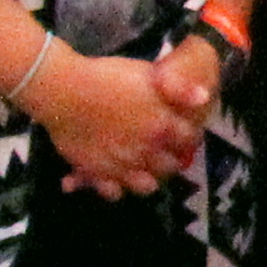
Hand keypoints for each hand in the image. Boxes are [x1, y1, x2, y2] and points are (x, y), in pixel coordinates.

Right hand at [33, 46, 206, 197]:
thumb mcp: (147, 75)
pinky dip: (113, 188)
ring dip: (147, 179)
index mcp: (163, 128)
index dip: (187, 137)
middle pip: (170, 167)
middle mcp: (147, 152)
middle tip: (163, 152)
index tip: (183, 134)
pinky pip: (111, 192)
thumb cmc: (106, 77)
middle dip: (169, 160)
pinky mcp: (96, 172)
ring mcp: (121, 166)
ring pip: (146, 186)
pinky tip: (112, 180)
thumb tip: (203, 98)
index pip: (189, 140)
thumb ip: (178, 90)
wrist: (63, 90)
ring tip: (141, 169)